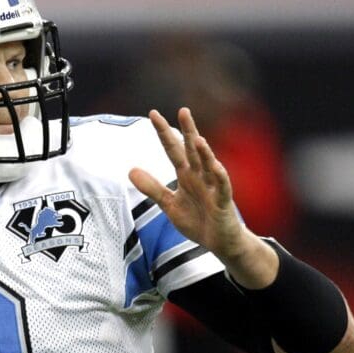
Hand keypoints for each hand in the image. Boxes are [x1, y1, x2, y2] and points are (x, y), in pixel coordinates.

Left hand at [129, 107, 276, 286]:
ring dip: (203, 152)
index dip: (164, 132)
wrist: (218, 242)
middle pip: (192, 149)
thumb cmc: (197, 220)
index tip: (154, 114)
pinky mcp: (223, 202)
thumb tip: (130, 170)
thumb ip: (152, 187)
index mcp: (186, 174)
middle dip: (188, 130)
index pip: (173, 149)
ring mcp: (212, 187)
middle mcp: (200, 176)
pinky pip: (221, 186)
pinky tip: (214, 165)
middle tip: (182, 110)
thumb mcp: (169, 204)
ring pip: (208, 165)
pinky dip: (218, 176)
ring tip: (196, 137)